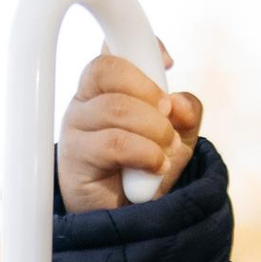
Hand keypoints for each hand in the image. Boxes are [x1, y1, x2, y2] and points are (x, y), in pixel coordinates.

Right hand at [57, 46, 201, 211]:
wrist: (130, 217)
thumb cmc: (147, 169)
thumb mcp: (178, 136)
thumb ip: (186, 113)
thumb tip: (179, 103)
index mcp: (107, 86)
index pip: (112, 48)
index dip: (140, 44)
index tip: (168, 63)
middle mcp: (86, 99)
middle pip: (107, 68)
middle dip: (149, 91)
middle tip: (167, 116)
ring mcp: (76, 126)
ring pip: (116, 108)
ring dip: (154, 130)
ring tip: (164, 152)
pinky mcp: (75, 156)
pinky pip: (114, 142)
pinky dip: (145, 153)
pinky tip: (155, 167)